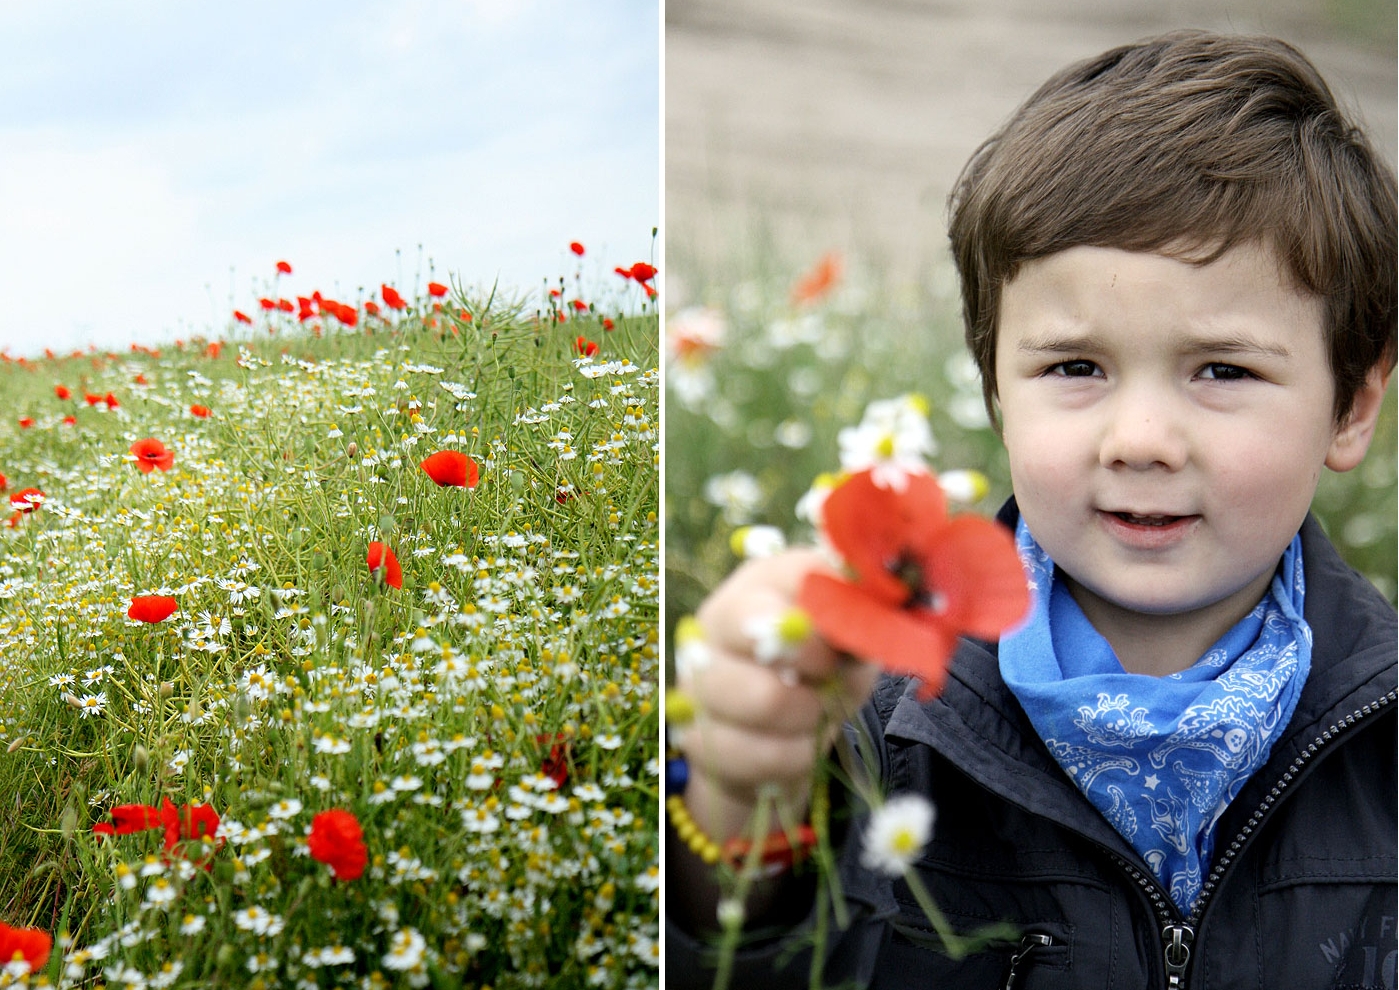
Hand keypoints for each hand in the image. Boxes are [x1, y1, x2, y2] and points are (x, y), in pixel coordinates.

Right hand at [676, 549, 881, 841]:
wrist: (774, 738)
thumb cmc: (817, 674)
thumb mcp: (849, 644)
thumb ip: (863, 624)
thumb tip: (876, 621)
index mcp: (761, 583)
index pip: (802, 575)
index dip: (839, 614)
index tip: (850, 641)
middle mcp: (717, 620)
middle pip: (771, 638)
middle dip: (822, 671)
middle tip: (832, 683)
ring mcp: (697, 677)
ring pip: (765, 699)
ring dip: (810, 717)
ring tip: (816, 716)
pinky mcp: (694, 734)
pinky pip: (757, 753)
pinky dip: (794, 757)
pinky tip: (796, 746)